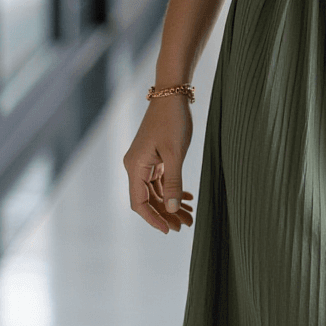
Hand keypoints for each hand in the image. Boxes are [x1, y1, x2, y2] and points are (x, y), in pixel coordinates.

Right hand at [123, 96, 194, 234]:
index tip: (169, 230)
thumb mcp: (175, 154)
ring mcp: (144, 163)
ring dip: (171, 205)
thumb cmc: (172, 120)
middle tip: (186, 225)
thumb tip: (170, 209)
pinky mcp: (154, 158)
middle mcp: (136, 166)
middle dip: (166, 214)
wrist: (172, 95)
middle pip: (148, 200)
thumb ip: (173, 182)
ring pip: (156, 192)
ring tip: (190, 216)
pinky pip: (161, 181)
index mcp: (135, 166)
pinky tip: (187, 199)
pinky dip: (173, 191)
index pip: (138, 202)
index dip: (153, 219)